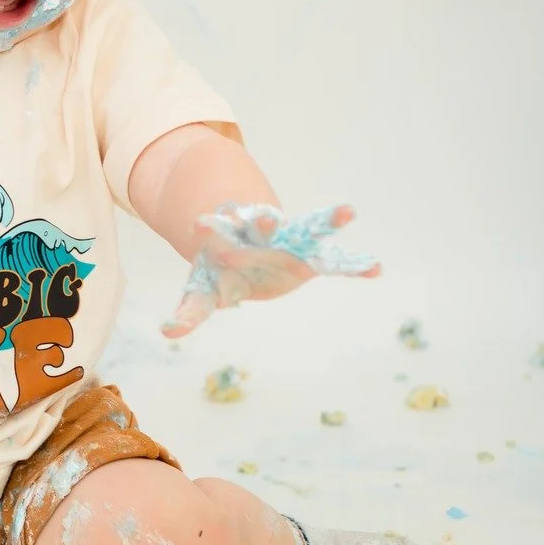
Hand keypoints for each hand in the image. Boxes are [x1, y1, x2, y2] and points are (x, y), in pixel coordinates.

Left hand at [161, 203, 380, 338]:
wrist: (244, 248)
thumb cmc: (219, 271)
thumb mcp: (202, 290)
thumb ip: (188, 311)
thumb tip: (167, 333)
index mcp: (229, 238)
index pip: (217, 230)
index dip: (209, 228)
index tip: (198, 222)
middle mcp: (260, 235)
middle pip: (260, 225)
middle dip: (260, 223)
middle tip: (262, 219)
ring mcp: (288, 241)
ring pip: (307, 227)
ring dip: (327, 220)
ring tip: (350, 211)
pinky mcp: (309, 255)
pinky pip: (334, 259)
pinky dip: (353, 265)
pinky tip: (376, 269)